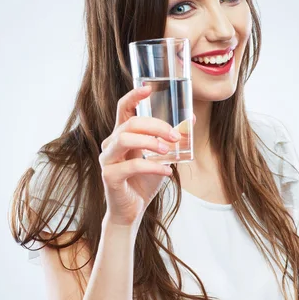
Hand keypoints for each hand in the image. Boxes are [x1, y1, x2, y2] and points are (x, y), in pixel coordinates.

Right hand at [99, 85, 194, 227]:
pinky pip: (131, 166)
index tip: (149, 88)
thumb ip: (171, 140)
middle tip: (175, 135)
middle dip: (155, 125)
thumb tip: (191, 120)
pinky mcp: (109, 176)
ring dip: (150, 142)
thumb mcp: (161, 158)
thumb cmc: (143, 182)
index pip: (123, 108)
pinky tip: (167, 172)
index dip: (134, 96)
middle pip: (130, 123)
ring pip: (125, 139)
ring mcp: (107, 160)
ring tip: (167, 151)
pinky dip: (152, 167)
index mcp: (121, 135)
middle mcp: (110, 144)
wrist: (131, 211)